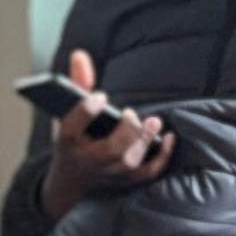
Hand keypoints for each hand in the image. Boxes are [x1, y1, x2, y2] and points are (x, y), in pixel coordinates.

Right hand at [38, 49, 172, 220]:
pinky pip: (146, 173)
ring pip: (128, 162)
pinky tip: (169, 138)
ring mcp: (107, 174)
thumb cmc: (72, 138)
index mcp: (66, 141)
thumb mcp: (65, 112)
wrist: (69, 180)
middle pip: (108, 150)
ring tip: (154, 121)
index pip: (71, 128)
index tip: (101, 95)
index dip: (87, 111)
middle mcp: (86, 161)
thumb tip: (80, 54)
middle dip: (124, 131)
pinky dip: (161, 158)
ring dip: (143, 141)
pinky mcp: (124, 180)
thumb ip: (77, 83)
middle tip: (131, 113)